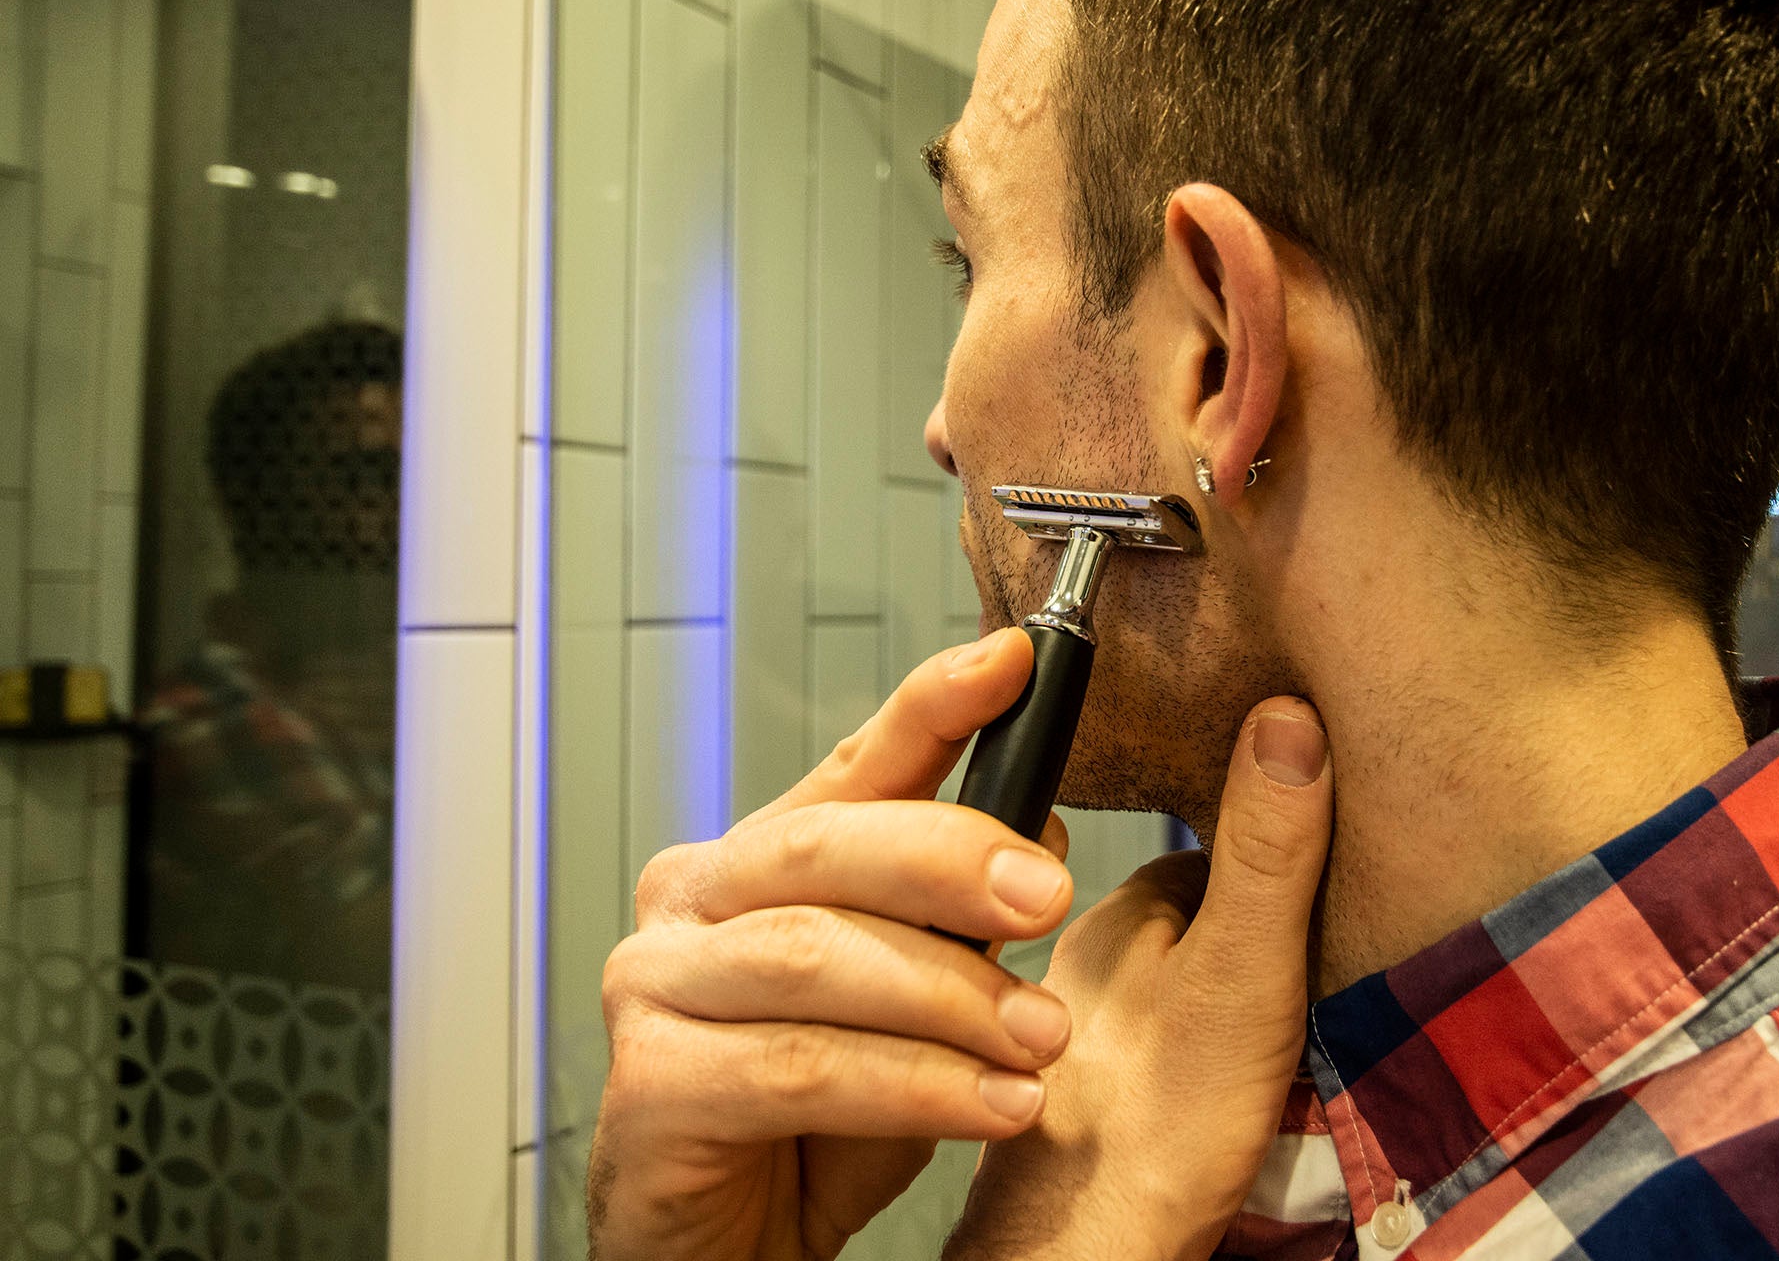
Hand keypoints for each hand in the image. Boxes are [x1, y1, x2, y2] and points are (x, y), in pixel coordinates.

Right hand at [587, 630, 1079, 1260]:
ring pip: (817, 959)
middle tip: (1046, 899)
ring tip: (1039, 1044)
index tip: (1014, 661)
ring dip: (948, 1000)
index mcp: (759, 859)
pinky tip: (989, 1106)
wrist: (729, 1249)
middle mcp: (692, 901)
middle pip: (826, 848)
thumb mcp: (913, 1006)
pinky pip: (798, 1069)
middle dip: (950, 859)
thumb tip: (1044, 838)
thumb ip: (958, 921)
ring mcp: (655, 986)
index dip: (931, 707)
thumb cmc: (816, 1122)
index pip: (852, 766)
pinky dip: (911, 1087)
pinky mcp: (649, 1086)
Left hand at [945, 700, 1334, 1260]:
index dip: (1272, 852)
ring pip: (1167, 975)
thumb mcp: (1240, 970)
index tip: (1327, 865)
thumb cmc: (1159, 1123)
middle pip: (1188, 906)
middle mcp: (1089, 954)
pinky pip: (1153, 1038)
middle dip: (1241, 917)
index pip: (1212, 846)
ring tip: (1270, 1024)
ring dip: (1214, 986)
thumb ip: (1267, 852)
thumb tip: (1285, 713)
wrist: (1088, 1255)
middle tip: (1302, 955)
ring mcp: (1085, 1023)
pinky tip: (1212, 1080)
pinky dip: (1186, 1045)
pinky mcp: (1091, 1090)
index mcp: (1123, 906)